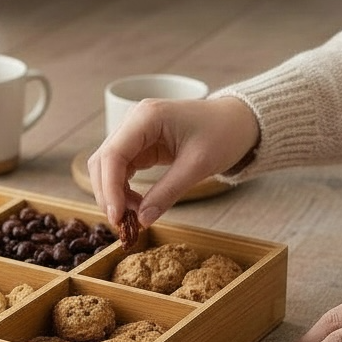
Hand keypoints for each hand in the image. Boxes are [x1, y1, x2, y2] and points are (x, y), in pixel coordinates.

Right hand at [86, 95, 258, 227]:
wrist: (238, 121)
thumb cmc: (223, 134)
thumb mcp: (197, 166)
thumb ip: (167, 192)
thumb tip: (142, 221)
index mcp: (147, 117)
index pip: (113, 154)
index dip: (109, 188)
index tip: (116, 217)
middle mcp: (134, 121)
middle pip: (104, 160)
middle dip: (108, 194)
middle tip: (123, 224)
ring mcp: (135, 132)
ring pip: (108, 167)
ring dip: (114, 194)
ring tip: (134, 217)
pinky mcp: (141, 144)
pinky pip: (122, 169)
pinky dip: (124, 190)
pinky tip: (137, 206)